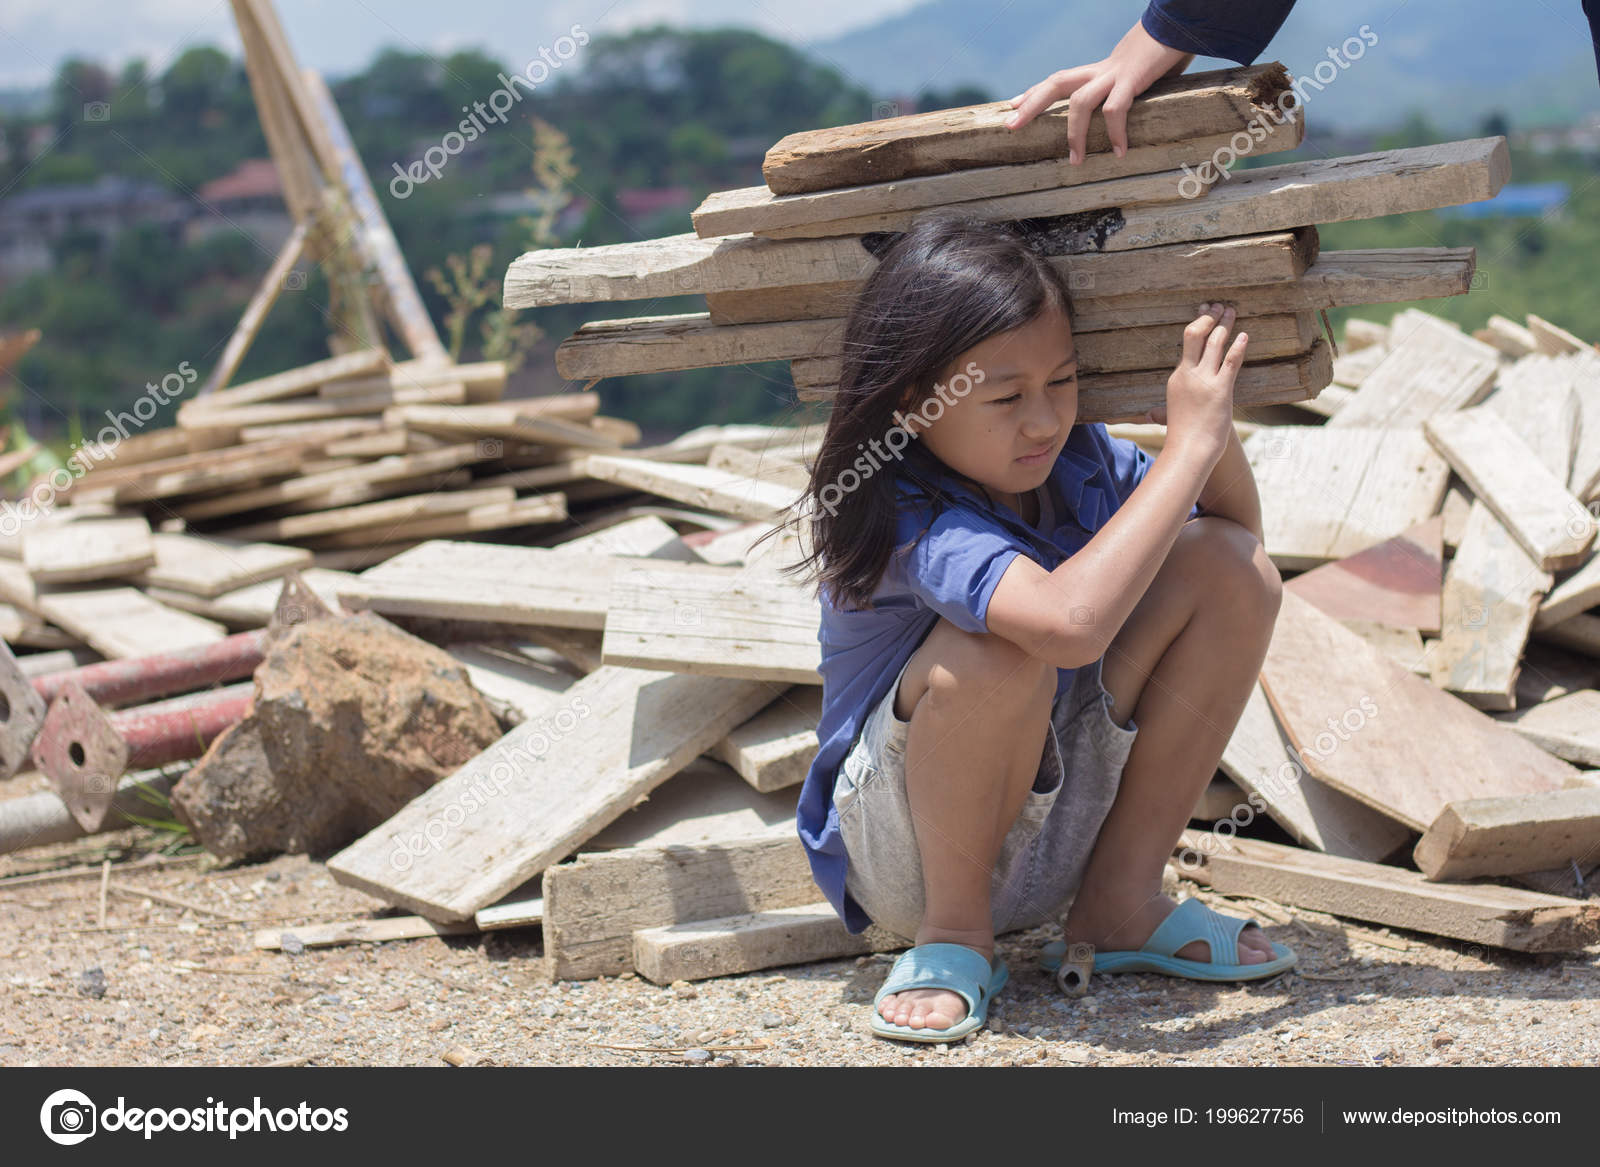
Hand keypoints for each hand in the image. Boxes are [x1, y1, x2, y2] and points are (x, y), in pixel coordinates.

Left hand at [1005, 19, 1192, 162]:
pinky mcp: (1132, 78)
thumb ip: (1126, 90)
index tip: (1014, 106)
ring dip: (1075, 133)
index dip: (1035, 93)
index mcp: (1100, 70)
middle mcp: (1101, 70)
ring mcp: (1115, 73)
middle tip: (1010, 126)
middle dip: (1032, 105)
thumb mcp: (1137, 74)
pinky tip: (1120, 152)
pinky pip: (1116, 109)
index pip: (1059, 80)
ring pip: (1080, 102)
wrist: (1181, 23)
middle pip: (1056, 83)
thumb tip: (1126, 111)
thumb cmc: (1164, 52)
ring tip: (1076, 161)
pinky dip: (1116, 133)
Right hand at [1161, 302, 1247, 461]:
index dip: (1197, 325)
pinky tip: (1244, 335)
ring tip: (1232, 312)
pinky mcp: (1221, 389)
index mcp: (1177, 378)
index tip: (1205, 313)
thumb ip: (1160, 412)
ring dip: (1225, 325)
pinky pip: (1231, 361)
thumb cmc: (1182, 436)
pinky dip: (1239, 346)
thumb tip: (1148, 416)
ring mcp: (1204, 381)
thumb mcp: (1169, 417)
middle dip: (1209, 317)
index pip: (1187, 345)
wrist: (1190, 450)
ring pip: (1215, 343)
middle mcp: (1188, 374)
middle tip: (1218, 305)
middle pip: (1196, 335)